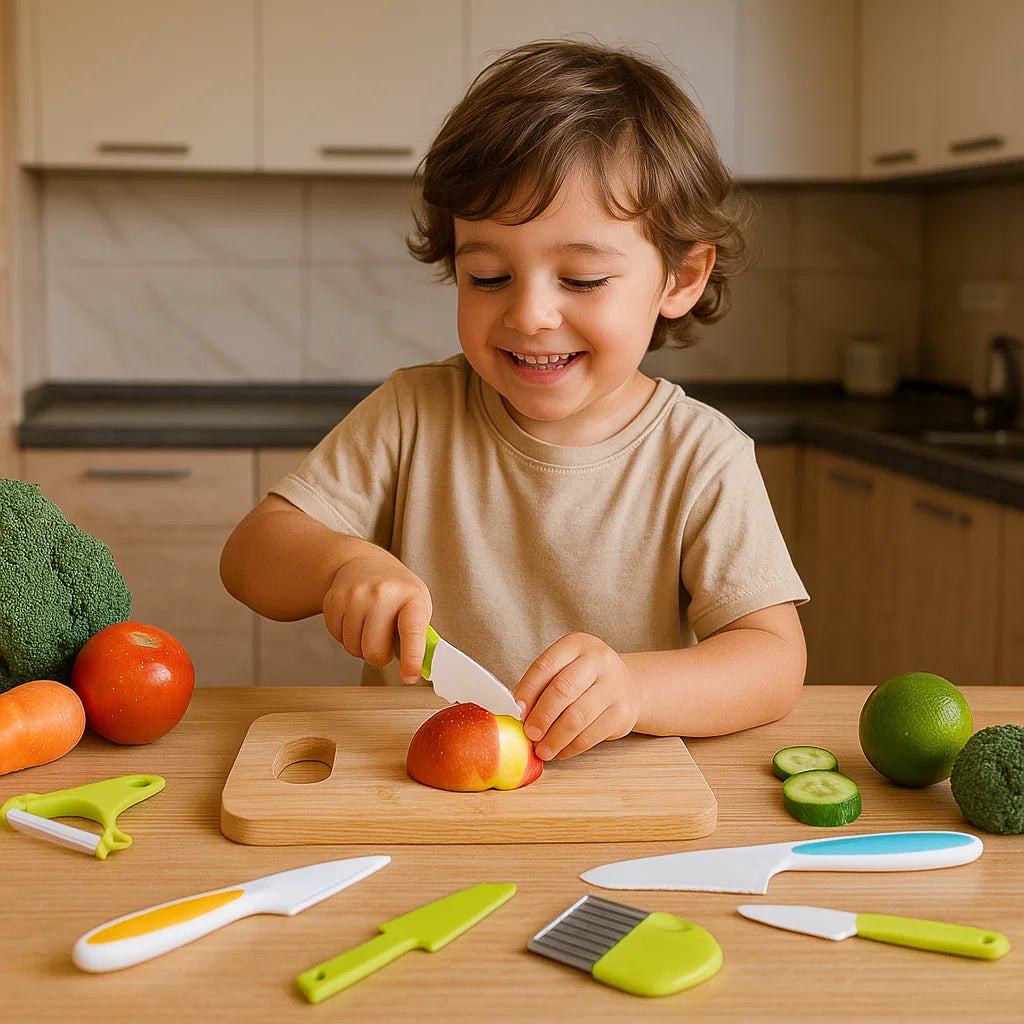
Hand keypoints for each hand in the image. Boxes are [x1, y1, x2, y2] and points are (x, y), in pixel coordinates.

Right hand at [322, 547, 431, 683]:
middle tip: (384, 642)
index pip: (413, 632)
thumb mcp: (417, 606)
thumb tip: (422, 671)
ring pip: (353, 648)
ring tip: (369, 626)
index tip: (410, 678)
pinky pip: (337, 638)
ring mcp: (356, 595)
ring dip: (361, 646)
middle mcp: (383, 593)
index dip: (412, 658)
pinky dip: (345, 636)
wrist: (363, 563)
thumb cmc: (397, 593)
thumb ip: (420, 638)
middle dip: (379, 656)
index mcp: (412, 598)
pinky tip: (354, 619)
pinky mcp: (334, 599)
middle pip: (374, 650)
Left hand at [514, 633, 643, 760]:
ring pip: (578, 716)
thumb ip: (540, 685)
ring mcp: (614, 685)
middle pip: (563, 690)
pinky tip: (560, 751)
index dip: (528, 690)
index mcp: (576, 644)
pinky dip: (571, 748)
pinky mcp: (622, 712)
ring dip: (555, 738)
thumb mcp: (563, 669)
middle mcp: (598, 660)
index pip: (546, 665)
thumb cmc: (584, 678)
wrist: (627, 685)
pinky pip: (592, 735)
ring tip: (542, 750)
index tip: (517, 711)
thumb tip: (518, 713)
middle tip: (530, 734)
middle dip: (542, 716)